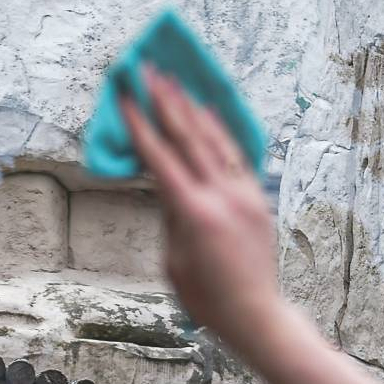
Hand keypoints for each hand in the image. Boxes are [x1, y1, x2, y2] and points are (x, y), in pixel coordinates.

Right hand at [119, 66, 291, 357]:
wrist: (256, 313)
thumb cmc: (207, 298)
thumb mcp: (173, 259)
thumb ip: (170, 216)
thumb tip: (165, 182)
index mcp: (194, 213)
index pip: (161, 158)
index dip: (141, 124)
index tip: (126, 95)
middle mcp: (222, 196)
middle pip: (189, 136)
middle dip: (166, 100)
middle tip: (149, 70)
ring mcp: (244, 193)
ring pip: (215, 139)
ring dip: (192, 107)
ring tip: (176, 80)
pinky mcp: (257, 197)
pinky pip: (236, 154)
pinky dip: (220, 130)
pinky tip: (209, 111)